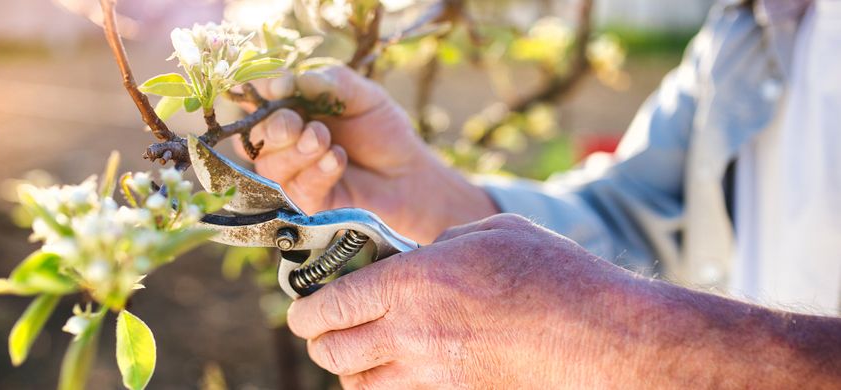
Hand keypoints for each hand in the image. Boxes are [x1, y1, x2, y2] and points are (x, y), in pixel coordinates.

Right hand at [237, 66, 496, 243]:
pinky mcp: (306, 204)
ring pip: (270, 165)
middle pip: (253, 136)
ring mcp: (291, 175)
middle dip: (273, 127)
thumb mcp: (363, 96)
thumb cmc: (383, 131)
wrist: (408, 174)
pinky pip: (296, 188)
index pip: (256, 98)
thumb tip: (292, 80)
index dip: (258, 91)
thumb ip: (330, 83)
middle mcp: (283, 142)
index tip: (279, 86)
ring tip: (325, 140)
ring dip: (296, 150)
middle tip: (296, 123)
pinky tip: (337, 159)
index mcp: (290, 109)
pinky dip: (316, 171)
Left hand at [285, 214, 635, 387]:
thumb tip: (420, 254)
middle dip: (321, 341)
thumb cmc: (552, 273)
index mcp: (412, 282)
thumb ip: (442, 241)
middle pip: (332, 351)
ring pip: (358, 386)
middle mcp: (410, 333)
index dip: (305, 311)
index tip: (301, 312)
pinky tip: (395, 376)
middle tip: (325, 331)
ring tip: (360, 355)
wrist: (600, 336)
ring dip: (350, 371)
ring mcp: (431, 374)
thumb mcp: (490, 231)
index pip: (331, 304)